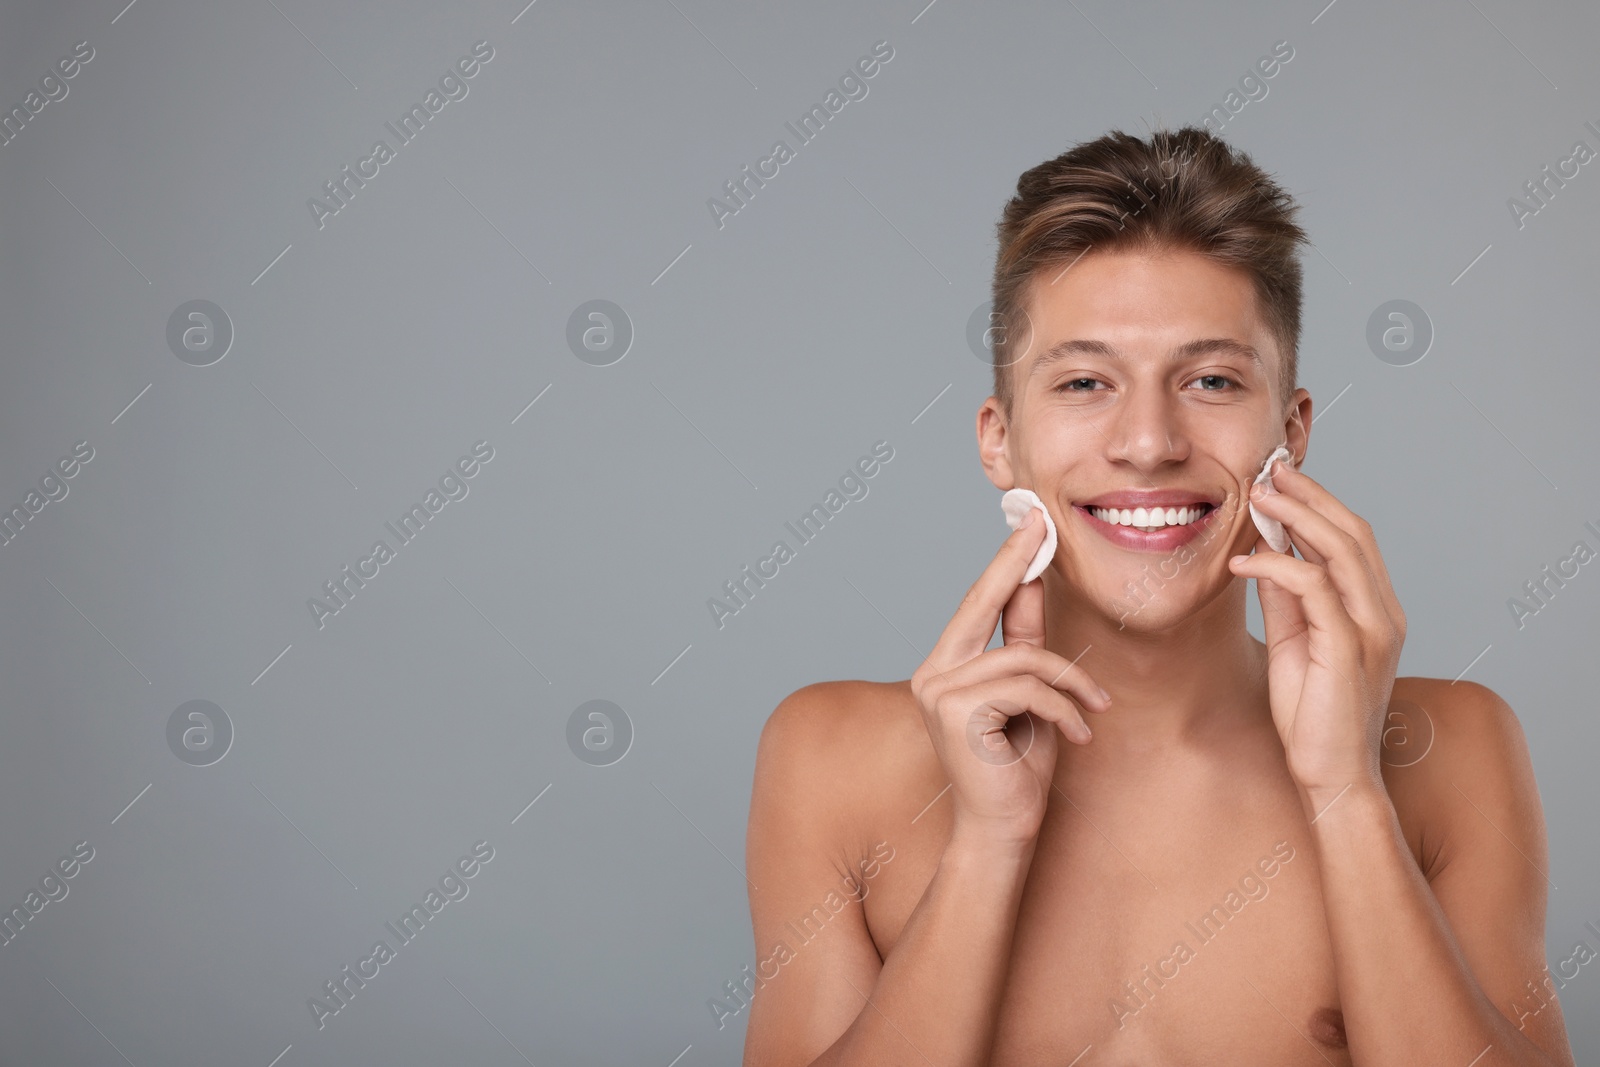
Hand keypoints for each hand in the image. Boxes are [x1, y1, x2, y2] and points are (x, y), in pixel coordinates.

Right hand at [909, 509, 1112, 846]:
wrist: (1004, 830)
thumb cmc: (1018, 768)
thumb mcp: (1032, 696)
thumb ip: (1025, 642)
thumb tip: (1033, 581)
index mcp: (945, 666)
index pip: (978, 604)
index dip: (1006, 562)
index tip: (1031, 522)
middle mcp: (932, 672)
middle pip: (981, 603)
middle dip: (1015, 562)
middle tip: (1044, 525)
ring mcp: (938, 691)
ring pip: (1024, 657)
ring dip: (1071, 685)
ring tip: (1094, 712)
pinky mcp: (956, 711)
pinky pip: (1027, 686)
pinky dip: (1064, 708)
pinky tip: (1078, 735)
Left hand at [1227, 461, 1406, 811]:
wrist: (1332, 776)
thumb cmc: (1313, 715)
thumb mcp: (1294, 642)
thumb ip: (1286, 599)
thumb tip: (1264, 554)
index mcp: (1375, 610)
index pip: (1353, 538)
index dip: (1319, 502)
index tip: (1280, 478)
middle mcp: (1383, 613)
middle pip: (1353, 532)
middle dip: (1310, 495)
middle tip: (1269, 469)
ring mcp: (1372, 630)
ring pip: (1342, 551)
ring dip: (1296, 516)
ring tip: (1258, 494)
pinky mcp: (1349, 649)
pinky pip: (1315, 588)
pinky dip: (1277, 567)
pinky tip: (1244, 562)